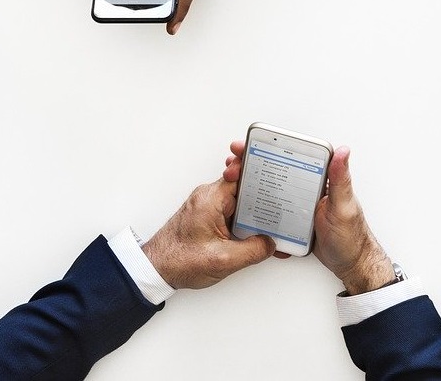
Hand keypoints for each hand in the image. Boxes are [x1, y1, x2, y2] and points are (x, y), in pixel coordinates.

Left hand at [140, 175, 275, 289]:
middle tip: (286, 203)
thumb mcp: (223, 260)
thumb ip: (253, 250)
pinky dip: (248, 223)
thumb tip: (270, 244)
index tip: (277, 168)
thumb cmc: (177, 260)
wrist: (155, 270)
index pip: (241, 173)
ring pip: (242, 202)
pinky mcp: (210, 218)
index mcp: (211, 198)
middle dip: (267, 196)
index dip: (261, 170)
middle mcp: (210, 198)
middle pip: (246, 187)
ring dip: (258, 213)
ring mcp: (210, 208)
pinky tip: (260, 235)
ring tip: (277, 222)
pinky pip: (235, 214)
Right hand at [225, 141, 392, 294]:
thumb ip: (341, 180)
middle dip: (254, 164)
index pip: (293, 156)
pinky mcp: (295, 221)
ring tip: (233, 181)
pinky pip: (273, 210)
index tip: (251, 144)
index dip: (270, 148)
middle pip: (277, 170)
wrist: (350, 264)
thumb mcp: (344, 206)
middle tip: (234, 165)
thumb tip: (342, 151)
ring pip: (272, 189)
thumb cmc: (351, 236)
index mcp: (321, 179)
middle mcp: (309, 188)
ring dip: (252, 184)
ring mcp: (300, 205)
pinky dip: (258, 208)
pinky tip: (244, 208)